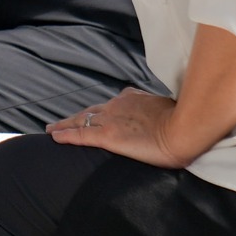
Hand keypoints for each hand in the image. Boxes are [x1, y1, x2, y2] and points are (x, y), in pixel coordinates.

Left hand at [47, 88, 189, 168]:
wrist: (184, 128)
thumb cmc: (184, 122)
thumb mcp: (168, 110)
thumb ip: (157, 113)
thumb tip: (161, 119)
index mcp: (132, 98)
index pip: (111, 106)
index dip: (99, 111)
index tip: (94, 115)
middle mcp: (117, 106)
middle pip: (90, 111)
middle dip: (76, 117)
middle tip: (60, 122)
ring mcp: (110, 120)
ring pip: (81, 121)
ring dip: (65, 124)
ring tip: (51, 129)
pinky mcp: (107, 136)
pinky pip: (80, 135)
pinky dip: (65, 134)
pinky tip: (53, 137)